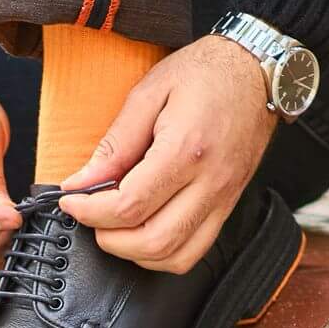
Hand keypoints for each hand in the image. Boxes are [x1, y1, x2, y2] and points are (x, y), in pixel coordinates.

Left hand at [58, 34, 277, 273]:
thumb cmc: (205, 73)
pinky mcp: (228, 206)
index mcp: (187, 150)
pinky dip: (163, 253)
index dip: (91, 212)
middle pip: (152, 241)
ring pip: (176, 256)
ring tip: (115, 227)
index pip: (130, 205)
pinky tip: (144, 231)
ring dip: (135, 252)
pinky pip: (194, 251)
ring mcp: (223, 199)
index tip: (70, 202)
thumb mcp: (149, 93)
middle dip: (110, 239)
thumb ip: (115, 143)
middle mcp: (210, 182)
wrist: (258, 71)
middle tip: (91, 217)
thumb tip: (82, 183)